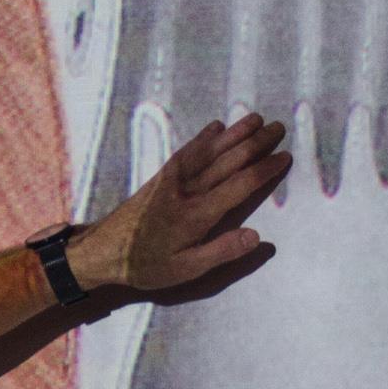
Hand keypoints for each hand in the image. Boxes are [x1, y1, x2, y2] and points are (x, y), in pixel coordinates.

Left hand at [67, 112, 290, 297]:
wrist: (102, 250)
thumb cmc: (145, 265)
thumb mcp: (185, 270)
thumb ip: (221, 252)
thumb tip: (256, 237)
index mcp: (198, 214)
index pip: (240, 186)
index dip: (264, 169)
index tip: (284, 156)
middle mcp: (187, 190)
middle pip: (229, 160)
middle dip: (256, 143)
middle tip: (278, 127)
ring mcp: (173, 179)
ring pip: (210, 150)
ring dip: (234, 133)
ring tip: (255, 118)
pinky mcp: (161, 175)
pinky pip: (187, 150)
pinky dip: (204, 137)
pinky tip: (216, 127)